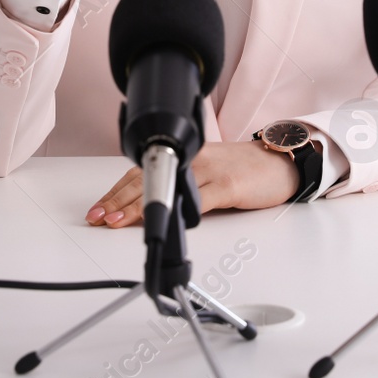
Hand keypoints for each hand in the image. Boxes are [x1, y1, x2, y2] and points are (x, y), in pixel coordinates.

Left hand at [85, 141, 303, 227]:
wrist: (280, 162)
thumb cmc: (244, 169)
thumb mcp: (205, 171)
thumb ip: (179, 183)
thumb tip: (147, 206)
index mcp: (184, 156)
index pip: (141, 172)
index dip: (116, 191)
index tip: (98, 207)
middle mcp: (192, 160)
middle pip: (147, 180)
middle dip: (118, 201)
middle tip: (97, 217)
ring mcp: (210, 172)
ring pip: (166, 190)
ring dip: (138, 208)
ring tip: (116, 221)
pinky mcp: (229, 186)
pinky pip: (199, 200)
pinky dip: (179, 211)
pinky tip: (163, 221)